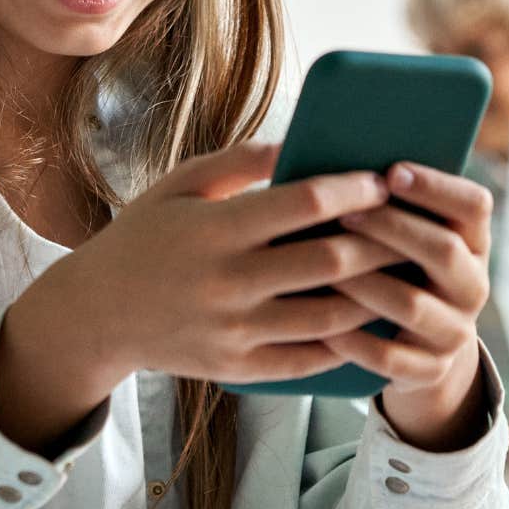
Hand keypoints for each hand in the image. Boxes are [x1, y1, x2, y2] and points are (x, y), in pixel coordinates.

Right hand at [56, 141, 410, 386]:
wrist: (97, 313)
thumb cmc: (145, 235)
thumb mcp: (180, 183)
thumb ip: (241, 159)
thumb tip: (304, 141)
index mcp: (215, 230)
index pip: (302, 204)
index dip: (351, 191)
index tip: (381, 179)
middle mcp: (227, 283)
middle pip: (328, 263)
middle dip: (380, 242)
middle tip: (411, 227)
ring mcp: (234, 331)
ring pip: (330, 317)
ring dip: (375, 294)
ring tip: (402, 274)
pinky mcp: (238, 368)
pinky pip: (309, 359)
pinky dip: (347, 341)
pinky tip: (369, 319)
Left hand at [331, 163, 493, 451]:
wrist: (417, 347)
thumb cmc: (398, 270)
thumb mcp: (409, 237)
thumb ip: (393, 204)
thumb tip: (344, 163)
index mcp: (473, 243)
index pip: (474, 205)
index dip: (436, 186)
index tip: (391, 171)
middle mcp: (473, 285)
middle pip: (443, 250)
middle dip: (392, 228)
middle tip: (345, 213)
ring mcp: (455, 331)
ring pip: (411, 304)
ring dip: (365, 282)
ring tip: (323, 266)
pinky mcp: (430, 371)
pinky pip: (389, 358)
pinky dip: (353, 341)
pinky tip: (322, 325)